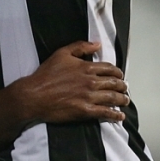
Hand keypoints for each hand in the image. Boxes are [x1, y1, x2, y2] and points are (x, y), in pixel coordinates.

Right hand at [9, 41, 129, 124]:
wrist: (34, 95)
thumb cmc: (46, 75)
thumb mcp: (61, 53)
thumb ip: (80, 47)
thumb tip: (97, 44)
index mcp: (86, 67)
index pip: (109, 69)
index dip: (117, 72)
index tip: (119, 75)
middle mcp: (90, 82)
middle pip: (114, 83)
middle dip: (122, 86)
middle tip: (124, 88)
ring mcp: (89, 97)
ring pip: (113, 98)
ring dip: (122, 99)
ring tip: (125, 101)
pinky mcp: (85, 111)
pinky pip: (105, 113)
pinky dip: (115, 115)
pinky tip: (119, 117)